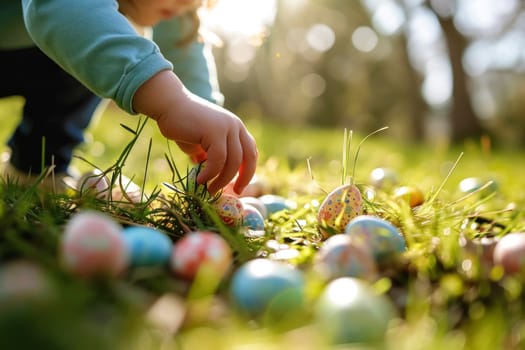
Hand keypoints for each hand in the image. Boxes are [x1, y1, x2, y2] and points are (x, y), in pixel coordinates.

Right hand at [132, 70, 257, 194]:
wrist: (168, 105)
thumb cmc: (183, 125)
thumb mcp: (202, 144)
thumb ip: (212, 157)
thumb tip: (215, 177)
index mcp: (236, 128)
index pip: (251, 151)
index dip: (249, 170)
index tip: (240, 185)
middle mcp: (235, 126)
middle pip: (249, 157)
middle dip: (245, 177)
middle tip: (236, 192)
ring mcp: (226, 127)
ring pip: (233, 161)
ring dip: (223, 180)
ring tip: (210, 189)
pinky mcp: (214, 130)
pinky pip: (218, 159)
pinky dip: (211, 173)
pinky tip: (201, 179)